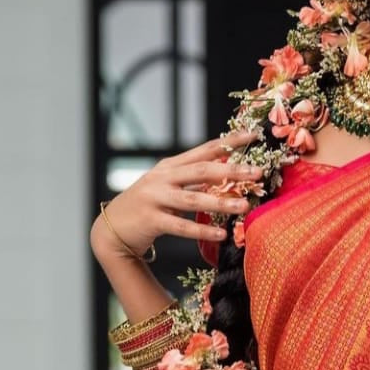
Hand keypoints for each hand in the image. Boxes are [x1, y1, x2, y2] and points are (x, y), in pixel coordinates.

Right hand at [91, 132, 263, 260]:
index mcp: (170, 166)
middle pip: (202, 171)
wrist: (112, 228)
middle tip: (257, 172)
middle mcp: (162, 178)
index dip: (229, 142)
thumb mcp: (169, 187)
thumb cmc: (148, 206)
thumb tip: (229, 174)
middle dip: (231, 170)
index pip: (205, 150)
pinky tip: (221, 233)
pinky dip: (202, 230)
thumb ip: (194, 181)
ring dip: (221, 203)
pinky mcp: (150, 220)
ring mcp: (155, 198)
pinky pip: (181, 226)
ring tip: (244, 206)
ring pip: (193, 199)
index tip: (253, 135)